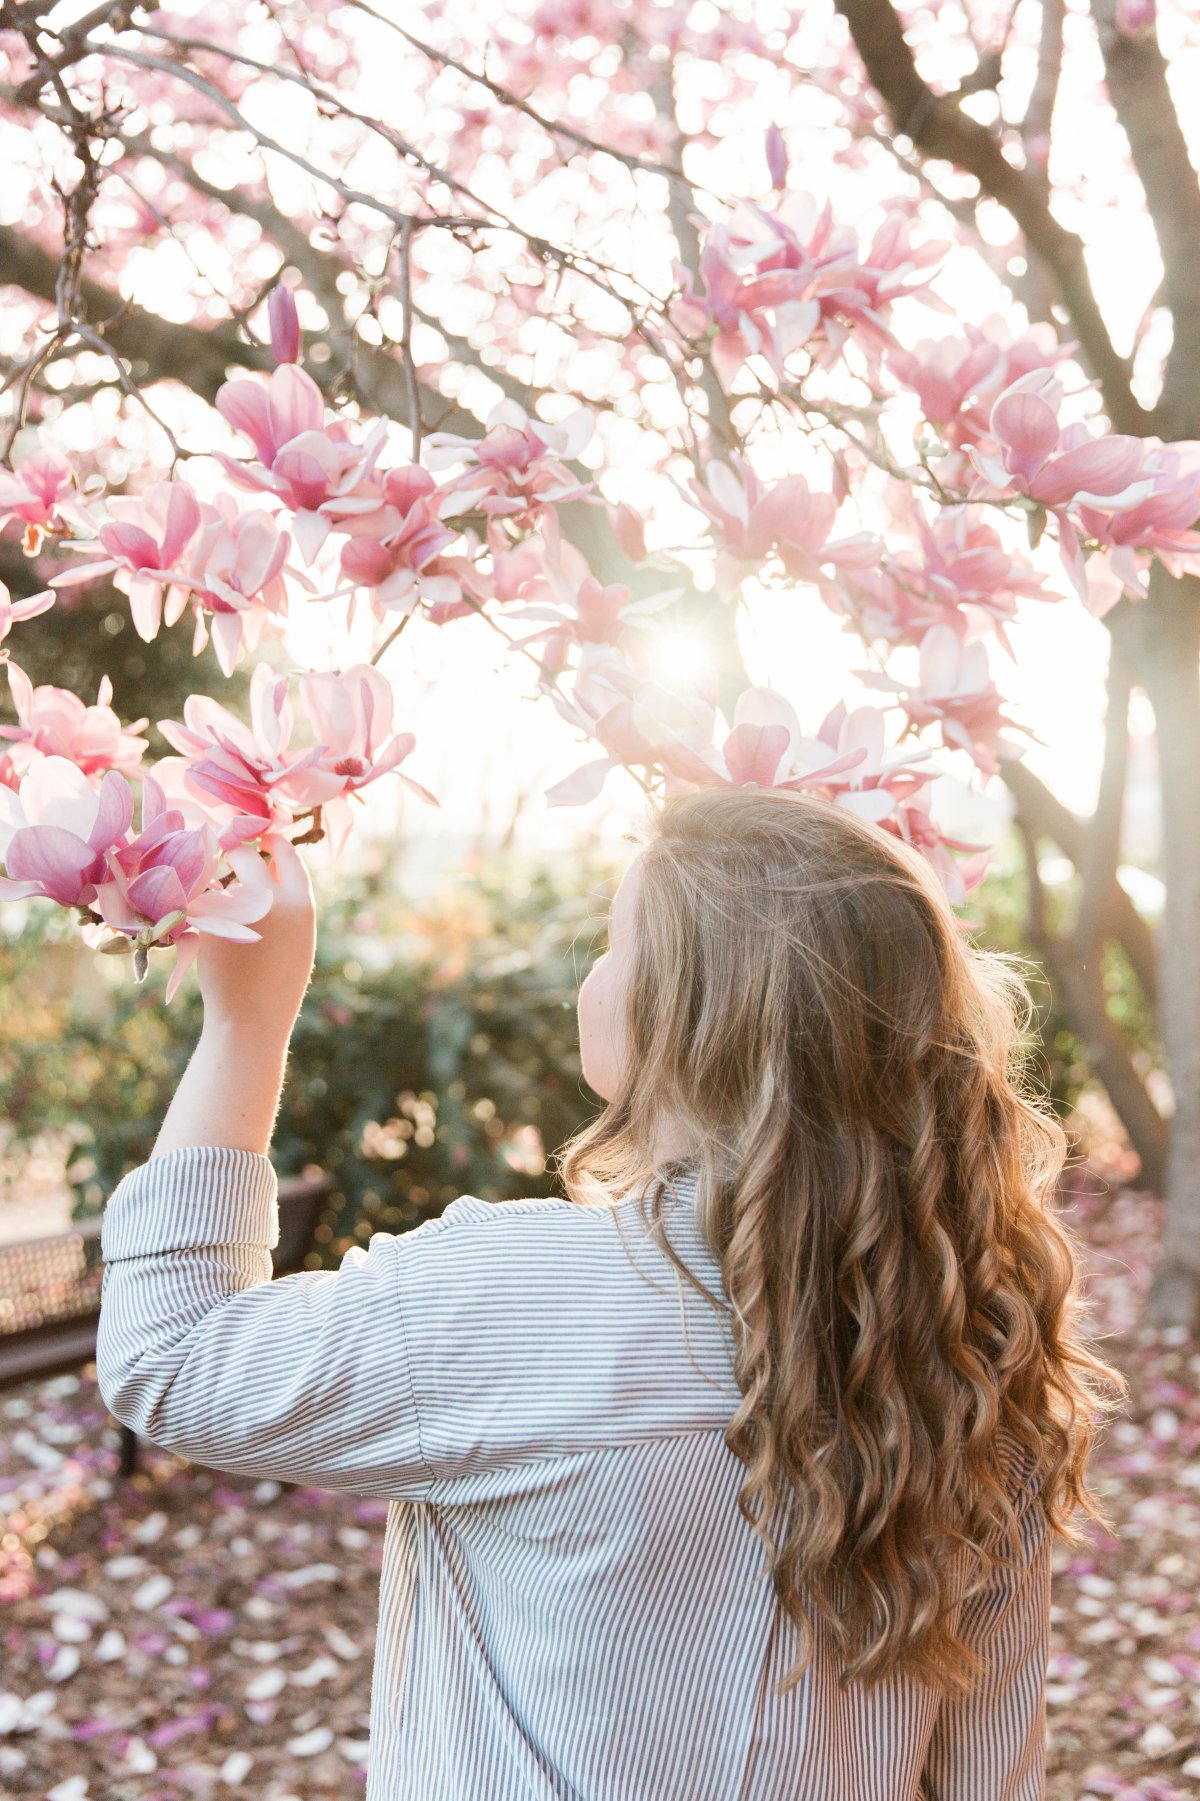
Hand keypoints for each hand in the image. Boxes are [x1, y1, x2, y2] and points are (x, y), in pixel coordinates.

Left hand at [196, 834, 316, 1043]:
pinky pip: (202, 905)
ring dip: (217, 893)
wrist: (251, 1019)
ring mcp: (236, 910)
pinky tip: (210, 939)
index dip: (271, 841)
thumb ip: (288, 904)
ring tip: (223, 924)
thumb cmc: (277, 984)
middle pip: (244, 854)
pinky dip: (203, 915)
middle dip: (232, 853)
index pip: (285, 853)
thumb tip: (268, 868)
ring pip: (219, 884)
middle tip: (225, 856)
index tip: (261, 837)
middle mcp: (271, 900)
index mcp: (301, 904)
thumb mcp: (298, 940)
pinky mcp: (208, 922)